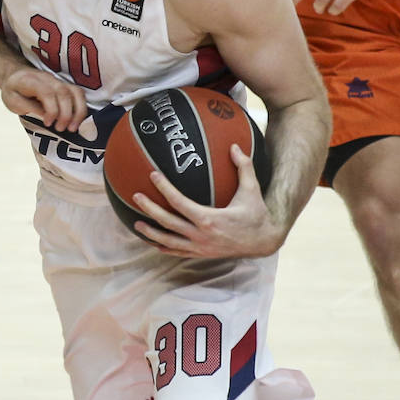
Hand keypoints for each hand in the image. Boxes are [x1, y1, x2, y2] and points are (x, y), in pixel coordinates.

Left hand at [0, 68, 86, 132]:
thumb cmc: (13, 91)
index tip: (48, 123)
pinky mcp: (65, 85)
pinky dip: (81, 108)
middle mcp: (47, 78)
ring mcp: (58, 80)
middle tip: (60, 129)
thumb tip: (45, 117)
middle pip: (63, 92)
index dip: (51, 109)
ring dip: (78, 111)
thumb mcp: (12, 101)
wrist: (16, 75)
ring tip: (72, 128)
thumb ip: (28, 108)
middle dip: (66, 114)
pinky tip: (77, 121)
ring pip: (76, 92)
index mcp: (30, 81)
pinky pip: (79, 94)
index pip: (47, 92)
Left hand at [131, 145, 283, 258]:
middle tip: (135, 197)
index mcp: (210, 219)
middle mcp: (202, 236)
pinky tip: (154, 243)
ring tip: (136, 224)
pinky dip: (166, 248)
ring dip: (152, 233)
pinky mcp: (203, 255)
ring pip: (170, 241)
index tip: (152, 175)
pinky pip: (179, 252)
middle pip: (169, 223)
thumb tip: (234, 145)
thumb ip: (244, 167)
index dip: (164, 189)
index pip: (180, 203)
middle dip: (150, 210)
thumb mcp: (252, 190)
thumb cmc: (256, 214)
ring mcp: (201, 248)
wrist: (264, 242)